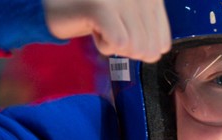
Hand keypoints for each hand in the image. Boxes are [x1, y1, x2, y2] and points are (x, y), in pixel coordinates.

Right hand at [42, 0, 170, 62]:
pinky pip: (118, 42)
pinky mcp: (100, 5)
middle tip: (109, 30)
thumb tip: (156, 52)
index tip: (123, 34)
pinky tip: (95, 29)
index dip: (140, 50)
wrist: (59, 3)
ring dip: (113, 45)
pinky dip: (104, 44)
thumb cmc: (98, 12)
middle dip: (125, 48)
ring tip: (102, 26)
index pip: (162, 43)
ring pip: (133, 47)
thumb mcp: (133, 19)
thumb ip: (152, 33)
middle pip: (148, 49)